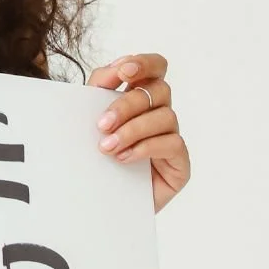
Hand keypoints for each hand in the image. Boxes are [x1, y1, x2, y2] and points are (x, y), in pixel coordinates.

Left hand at [86, 52, 190, 214]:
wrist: (94, 206)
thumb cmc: (92, 160)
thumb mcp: (88, 121)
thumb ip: (99, 90)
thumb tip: (112, 70)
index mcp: (141, 98)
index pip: (155, 67)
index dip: (144, 63)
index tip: (122, 72)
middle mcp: (160, 114)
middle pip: (158, 91)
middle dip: (127, 105)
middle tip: (101, 124)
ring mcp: (172, 138)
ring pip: (165, 116)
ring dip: (133, 130)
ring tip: (107, 147)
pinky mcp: (180, 164)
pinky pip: (172, 144)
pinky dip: (145, 148)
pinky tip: (124, 159)